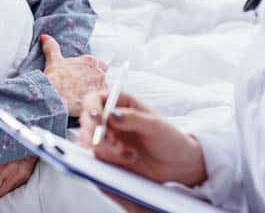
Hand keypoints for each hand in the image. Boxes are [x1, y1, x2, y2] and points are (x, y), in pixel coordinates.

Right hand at [40, 34, 107, 116]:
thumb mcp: (53, 60)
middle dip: (95, 82)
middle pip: (102, 77)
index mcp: (90, 61)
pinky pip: (103, 101)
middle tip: (83, 89)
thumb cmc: (54, 79)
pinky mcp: (101, 99)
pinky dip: (98, 103)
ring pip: (103, 90)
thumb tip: (45, 37)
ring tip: (83, 98)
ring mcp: (101, 86)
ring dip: (96, 93)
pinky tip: (88, 105)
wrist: (54, 96)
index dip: (91, 72)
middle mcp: (99, 72)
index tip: (83, 77)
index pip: (99, 65)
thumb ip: (51, 47)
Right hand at [78, 91, 207, 186]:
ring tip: (129, 154)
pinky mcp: (108, 158)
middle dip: (98, 134)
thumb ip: (133, 118)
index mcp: (121, 104)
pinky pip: (96, 159)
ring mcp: (107, 140)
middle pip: (87, 122)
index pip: (95, 99)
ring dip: (105, 149)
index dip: (91, 107)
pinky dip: (108, 160)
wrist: (178, 165)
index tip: (97, 119)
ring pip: (90, 142)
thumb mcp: (155, 125)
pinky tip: (128, 160)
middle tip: (115, 144)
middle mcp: (110, 121)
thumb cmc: (170, 139)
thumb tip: (111, 114)